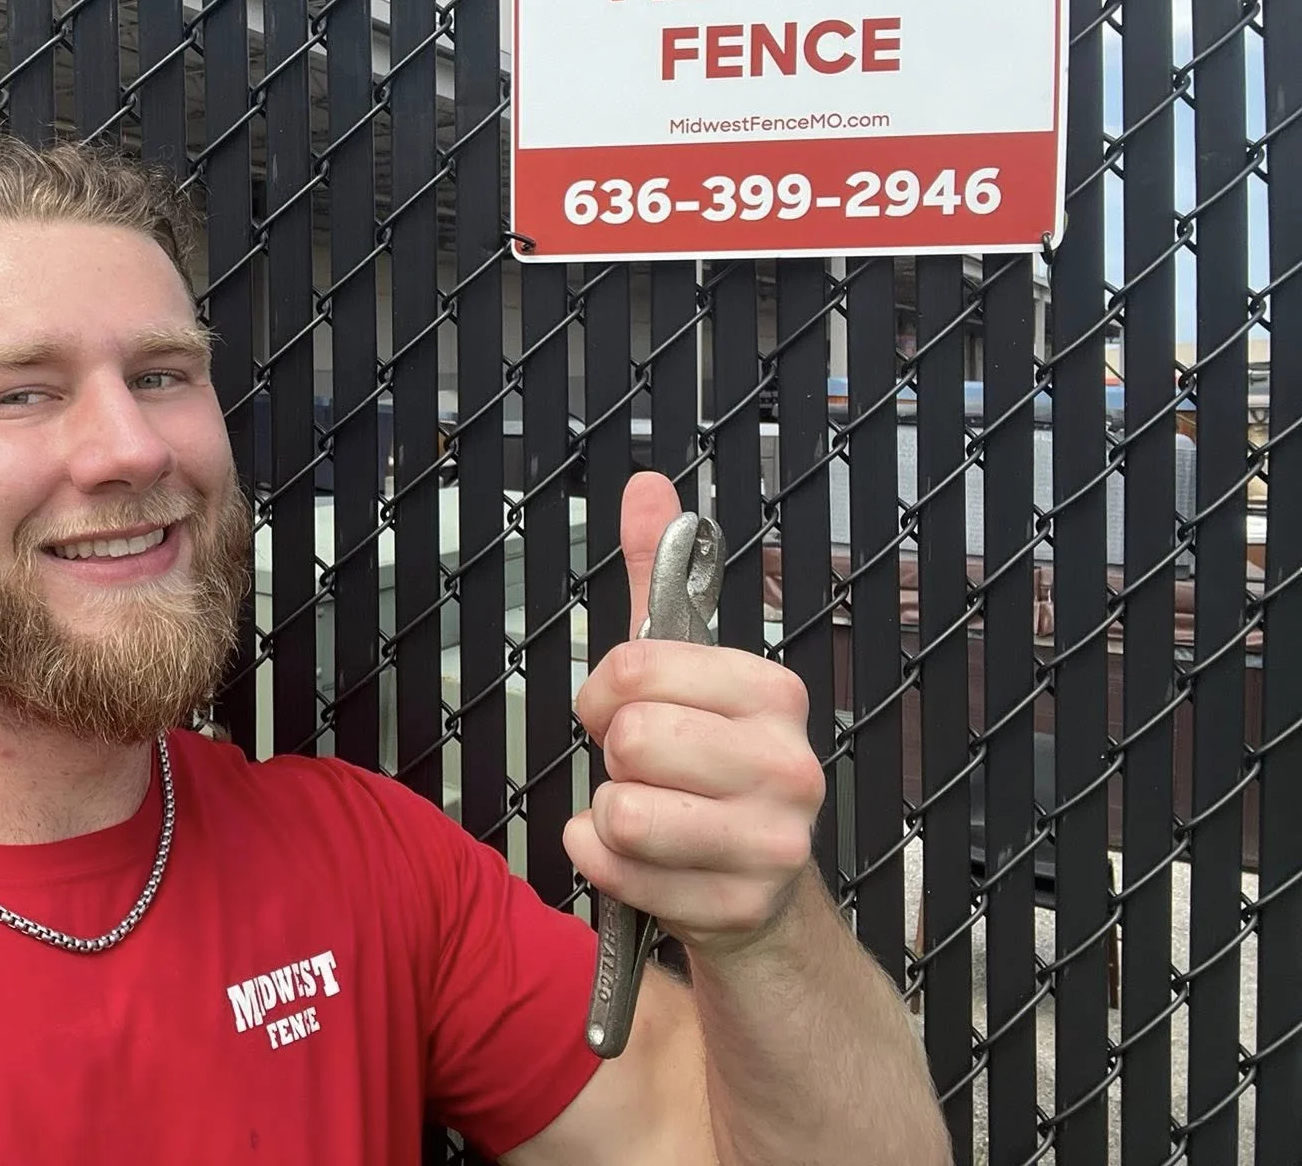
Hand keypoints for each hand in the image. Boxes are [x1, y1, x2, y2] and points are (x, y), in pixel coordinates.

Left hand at [564, 472, 825, 960]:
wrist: (760, 900)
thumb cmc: (707, 774)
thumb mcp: (685, 672)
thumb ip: (660, 578)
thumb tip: (647, 484)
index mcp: (775, 692)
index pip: (633, 667)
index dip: (605, 693)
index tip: (627, 712)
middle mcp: (789, 764)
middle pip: (629, 739)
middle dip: (613, 758)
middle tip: (646, 772)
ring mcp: (772, 844)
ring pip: (620, 809)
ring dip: (609, 816)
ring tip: (652, 819)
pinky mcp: (739, 909)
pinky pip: (614, 870)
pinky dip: (603, 866)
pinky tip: (647, 866)